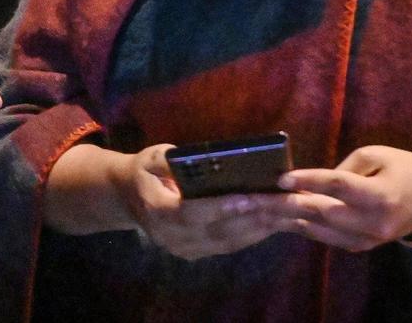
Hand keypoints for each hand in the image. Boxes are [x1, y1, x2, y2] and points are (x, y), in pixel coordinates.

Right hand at [116, 144, 292, 259]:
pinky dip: (251, 235)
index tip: (247, 198)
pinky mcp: (194, 253)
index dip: (220, 208)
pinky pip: (226, 246)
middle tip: (280, 204)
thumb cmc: (144, 171)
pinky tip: (271, 222)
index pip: (191, 213)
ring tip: (283, 213)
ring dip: (257, 229)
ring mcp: (182, 248)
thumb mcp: (151, 157)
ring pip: (226, 242)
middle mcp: (170, 236)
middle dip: (251, 218)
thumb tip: (200, 159)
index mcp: (156, 210)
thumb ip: (170, 159)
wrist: (127, 197)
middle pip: (216, 231)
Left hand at [250, 145, 411, 251]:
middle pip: (322, 212)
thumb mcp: (376, 154)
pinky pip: (328, 238)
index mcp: (380, 194)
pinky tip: (281, 220)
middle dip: (283, 205)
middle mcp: (373, 221)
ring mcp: (368, 238)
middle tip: (252, 199)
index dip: (308, 180)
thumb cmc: (405, 167)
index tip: (281, 178)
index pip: (337, 186)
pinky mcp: (363, 246)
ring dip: (286, 220)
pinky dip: (304, 228)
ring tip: (256, 211)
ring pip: (320, 230)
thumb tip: (311, 182)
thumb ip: (344, 169)